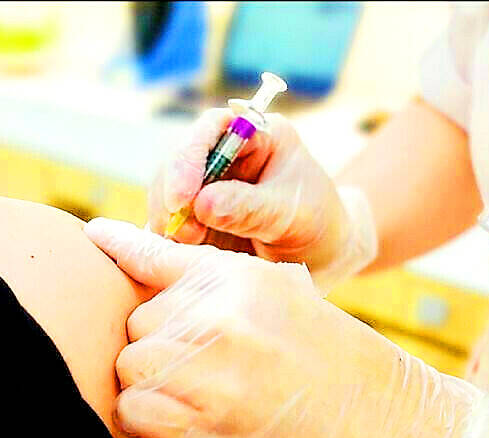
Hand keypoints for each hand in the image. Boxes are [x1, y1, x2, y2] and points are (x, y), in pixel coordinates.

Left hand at [85, 217, 488, 437]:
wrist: (394, 437)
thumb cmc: (338, 368)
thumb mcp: (286, 301)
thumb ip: (220, 285)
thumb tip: (156, 270)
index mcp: (240, 280)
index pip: (157, 255)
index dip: (118, 246)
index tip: (91, 235)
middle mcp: (219, 318)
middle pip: (136, 322)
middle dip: (157, 346)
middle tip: (203, 371)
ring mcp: (209, 373)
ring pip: (129, 366)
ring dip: (151, 386)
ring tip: (200, 399)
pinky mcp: (201, 428)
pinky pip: (132, 411)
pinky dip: (149, 422)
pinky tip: (189, 426)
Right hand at [149, 108, 376, 292]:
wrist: (323, 258)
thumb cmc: (317, 225)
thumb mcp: (292, 216)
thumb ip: (251, 209)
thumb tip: (202, 204)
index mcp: (256, 135)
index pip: (211, 128)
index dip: (189, 158)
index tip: (183, 198)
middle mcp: (224, 155)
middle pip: (178, 161)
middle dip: (172, 196)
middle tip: (186, 234)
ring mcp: (205, 186)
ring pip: (165, 194)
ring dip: (168, 221)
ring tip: (191, 246)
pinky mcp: (193, 217)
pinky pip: (167, 222)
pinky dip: (168, 240)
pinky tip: (182, 255)